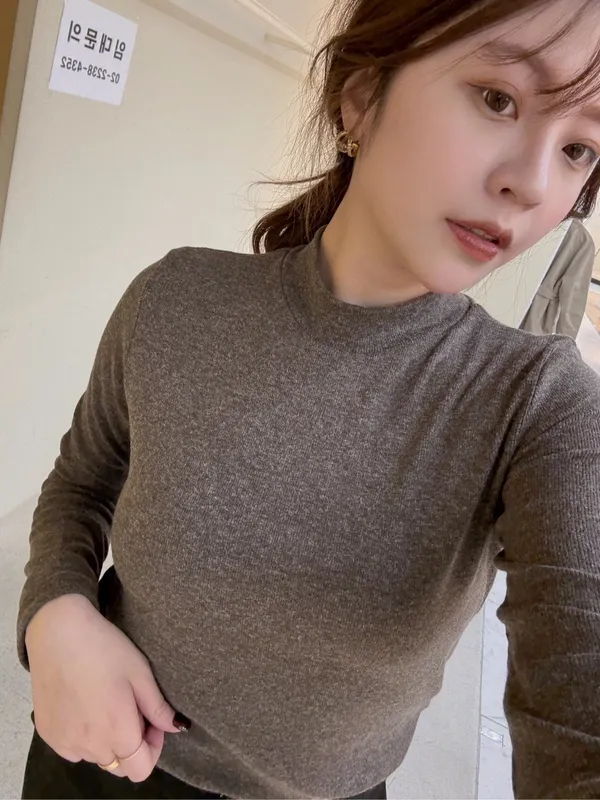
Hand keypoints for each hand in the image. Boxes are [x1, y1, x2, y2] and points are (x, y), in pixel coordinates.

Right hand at [25, 594, 188, 781]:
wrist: (58, 633)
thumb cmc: (105, 649)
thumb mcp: (140, 673)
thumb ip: (158, 708)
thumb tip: (175, 728)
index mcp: (117, 732)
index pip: (141, 769)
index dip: (153, 747)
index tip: (151, 719)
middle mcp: (89, 746)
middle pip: (119, 765)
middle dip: (132, 745)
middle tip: (130, 708)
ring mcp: (64, 743)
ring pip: (96, 757)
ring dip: (107, 741)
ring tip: (106, 704)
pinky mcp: (47, 734)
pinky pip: (73, 749)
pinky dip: (84, 737)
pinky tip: (85, 706)